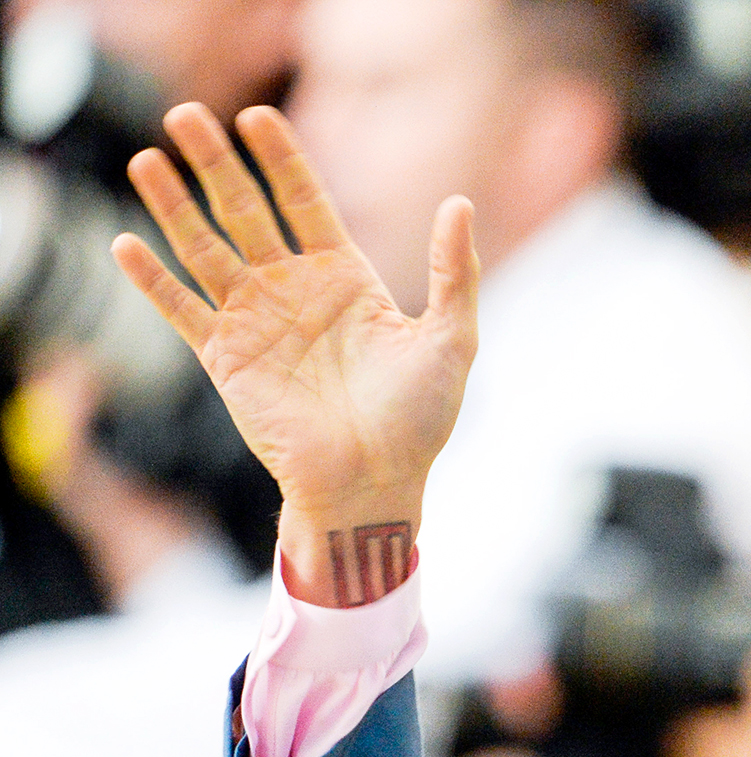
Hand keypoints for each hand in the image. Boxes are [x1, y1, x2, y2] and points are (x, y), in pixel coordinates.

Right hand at [110, 103, 478, 605]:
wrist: (377, 483)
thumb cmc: (419, 419)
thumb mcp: (450, 340)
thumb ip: (455, 272)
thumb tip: (460, 202)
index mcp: (345, 276)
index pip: (305, 200)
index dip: (282, 158)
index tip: (258, 116)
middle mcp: (294, 290)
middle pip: (245, 211)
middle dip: (215, 164)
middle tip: (186, 115)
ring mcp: (256, 321)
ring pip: (204, 250)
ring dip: (173, 207)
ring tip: (145, 162)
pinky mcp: (227, 359)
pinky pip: (183, 311)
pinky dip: (153, 282)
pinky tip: (126, 246)